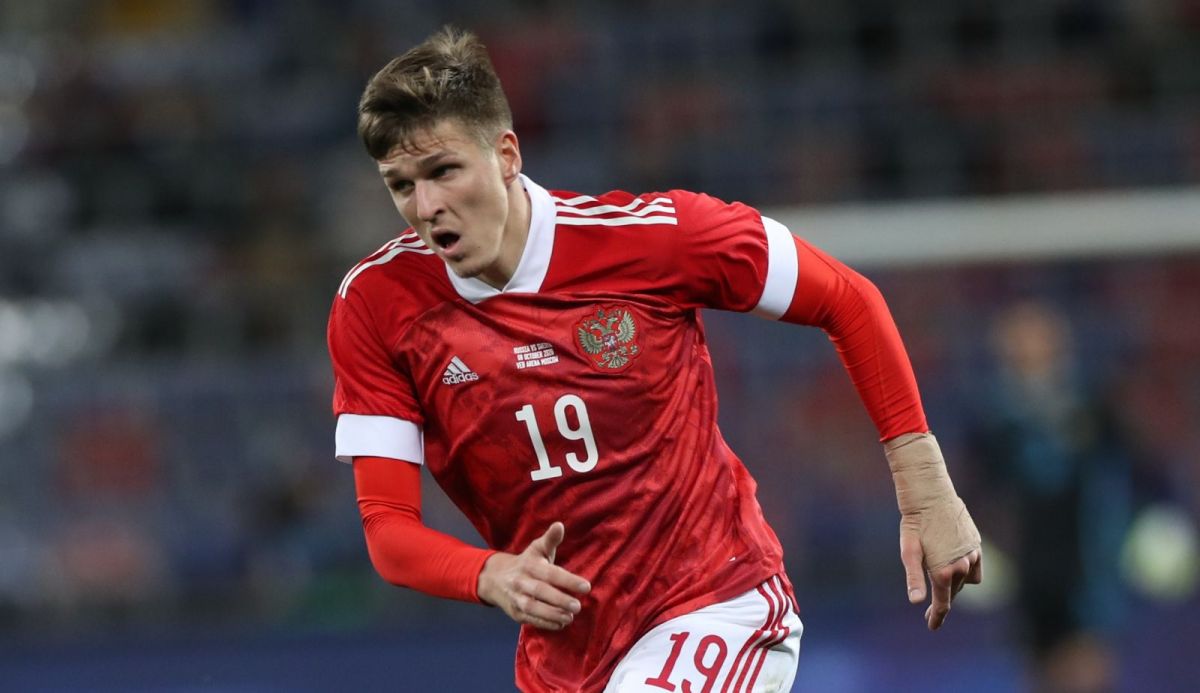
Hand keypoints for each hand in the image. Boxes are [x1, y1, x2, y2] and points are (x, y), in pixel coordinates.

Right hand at [477, 521, 591, 630]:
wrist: (494, 578)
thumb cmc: (525, 563)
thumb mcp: (536, 549)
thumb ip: (550, 540)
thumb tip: (559, 525)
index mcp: (529, 564)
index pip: (550, 573)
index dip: (568, 580)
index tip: (586, 587)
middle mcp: (521, 581)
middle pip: (540, 591)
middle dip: (559, 599)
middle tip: (578, 606)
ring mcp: (516, 598)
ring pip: (533, 607)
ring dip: (552, 614)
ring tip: (570, 617)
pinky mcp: (515, 613)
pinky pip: (530, 619)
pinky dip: (545, 623)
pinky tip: (560, 624)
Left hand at [901, 525, 982, 630]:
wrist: (930, 494)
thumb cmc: (914, 523)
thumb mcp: (908, 551)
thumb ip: (913, 577)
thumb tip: (916, 601)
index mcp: (943, 571)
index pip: (943, 603)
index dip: (937, 617)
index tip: (932, 626)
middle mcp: (962, 565)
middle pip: (953, 592)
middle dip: (942, 601)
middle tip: (928, 610)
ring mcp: (972, 554)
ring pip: (965, 580)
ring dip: (954, 585)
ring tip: (939, 582)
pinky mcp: (977, 543)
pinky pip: (975, 567)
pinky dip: (966, 571)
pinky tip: (955, 568)